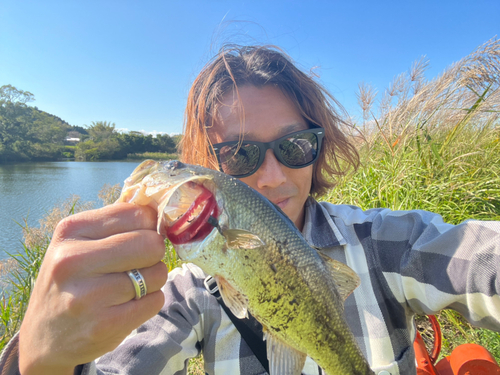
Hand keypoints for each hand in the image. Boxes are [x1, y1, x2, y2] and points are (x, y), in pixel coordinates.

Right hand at [18, 203, 167, 374]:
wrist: (43, 339)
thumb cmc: (71, 282)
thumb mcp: (77, 243)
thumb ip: (116, 224)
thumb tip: (160, 209)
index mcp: (70, 231)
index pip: (137, 214)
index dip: (149, 226)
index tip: (141, 237)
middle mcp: (73, 260)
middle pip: (152, 244)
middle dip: (154, 254)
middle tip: (138, 264)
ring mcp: (88, 295)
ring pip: (158, 273)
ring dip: (152, 280)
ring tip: (126, 288)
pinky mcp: (105, 324)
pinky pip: (156, 300)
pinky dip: (150, 302)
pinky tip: (126, 306)